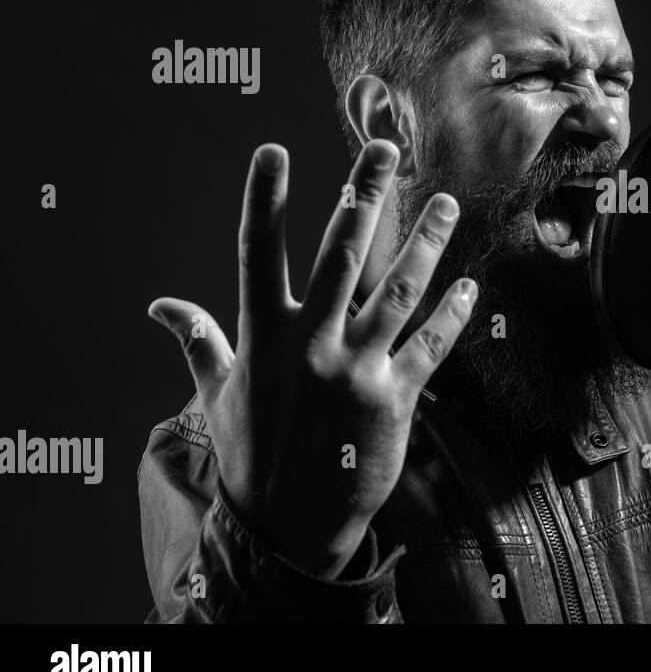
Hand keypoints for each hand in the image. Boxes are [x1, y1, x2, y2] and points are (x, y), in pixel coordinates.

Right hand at [148, 140, 476, 577]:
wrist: (290, 524)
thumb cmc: (252, 452)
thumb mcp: (218, 394)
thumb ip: (198, 341)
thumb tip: (159, 306)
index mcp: (262, 337)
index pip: (257, 255)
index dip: (263, 201)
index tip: (272, 152)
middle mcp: (311, 345)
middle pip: (341, 254)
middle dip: (362, 195)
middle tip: (382, 146)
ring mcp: (357, 370)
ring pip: (400, 290)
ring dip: (425, 242)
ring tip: (443, 202)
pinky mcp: (397, 399)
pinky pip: (431, 345)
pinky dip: (452, 314)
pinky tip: (470, 286)